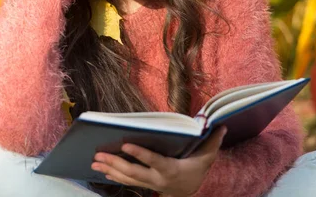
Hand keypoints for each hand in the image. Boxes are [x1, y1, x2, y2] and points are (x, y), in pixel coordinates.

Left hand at [91, 126, 226, 196]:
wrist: (192, 190)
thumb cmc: (197, 168)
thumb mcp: (207, 157)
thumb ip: (212, 141)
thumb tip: (221, 125)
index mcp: (170, 169)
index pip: (152, 161)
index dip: (138, 154)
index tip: (125, 145)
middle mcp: (157, 178)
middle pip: (133, 172)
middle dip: (114, 163)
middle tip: (98, 155)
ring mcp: (149, 184)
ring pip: (126, 178)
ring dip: (109, 169)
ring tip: (94, 162)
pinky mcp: (144, 185)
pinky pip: (126, 181)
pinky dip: (113, 175)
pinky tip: (101, 169)